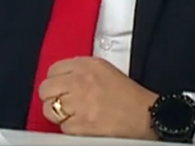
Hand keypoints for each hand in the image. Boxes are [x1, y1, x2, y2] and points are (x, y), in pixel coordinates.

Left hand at [39, 56, 159, 139]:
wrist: (148, 116)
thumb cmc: (129, 96)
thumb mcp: (104, 70)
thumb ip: (80, 70)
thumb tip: (58, 78)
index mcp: (87, 65)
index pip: (52, 70)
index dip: (56, 81)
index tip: (61, 88)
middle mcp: (81, 81)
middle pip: (45, 89)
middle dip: (51, 97)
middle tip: (62, 103)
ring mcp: (80, 103)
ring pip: (49, 109)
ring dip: (58, 114)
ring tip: (72, 115)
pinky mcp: (83, 124)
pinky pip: (63, 127)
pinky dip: (70, 128)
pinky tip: (83, 124)